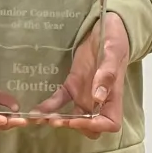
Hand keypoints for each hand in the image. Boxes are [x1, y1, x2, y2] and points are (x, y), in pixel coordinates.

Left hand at [35, 11, 129, 137]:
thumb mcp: (113, 52)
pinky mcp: (72, 85)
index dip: (94, 127)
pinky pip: (60, 100)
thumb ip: (107, 74)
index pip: (109, 124)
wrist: (106, 26)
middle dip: (73, 126)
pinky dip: (48, 106)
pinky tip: (36, 109)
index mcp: (113, 95)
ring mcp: (84, 94)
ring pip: (72, 116)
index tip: (77, 120)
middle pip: (90, 126)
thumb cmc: (115, 37)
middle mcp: (99, 99)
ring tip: (41, 119)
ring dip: (58, 120)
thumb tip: (97, 98)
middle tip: (55, 121)